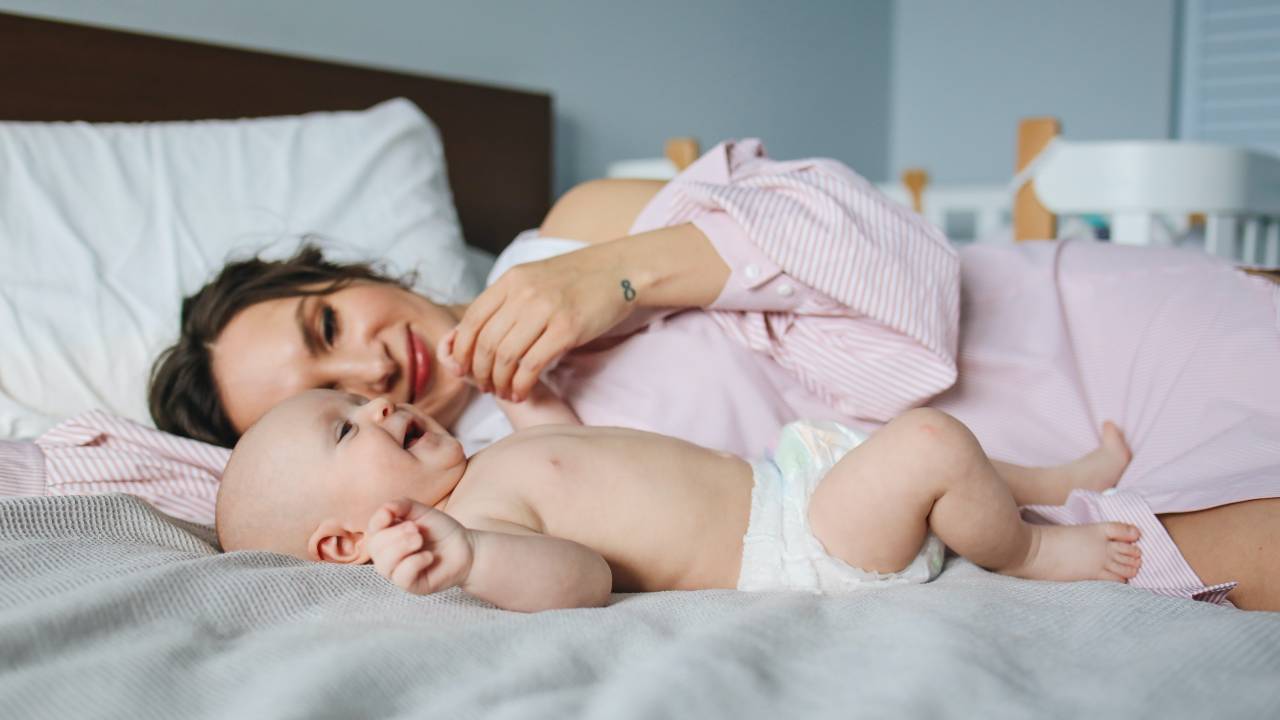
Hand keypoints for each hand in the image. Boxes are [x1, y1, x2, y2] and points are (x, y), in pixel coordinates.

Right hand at [365, 498, 473, 595]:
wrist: (467, 548)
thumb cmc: (441, 530)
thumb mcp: (421, 511)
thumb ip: (400, 506)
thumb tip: (384, 510)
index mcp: (388, 537)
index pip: (372, 530)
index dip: (377, 521)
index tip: (391, 515)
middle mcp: (388, 557)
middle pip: (375, 547)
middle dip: (396, 535)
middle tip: (417, 530)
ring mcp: (398, 573)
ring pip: (384, 565)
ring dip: (402, 547)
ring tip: (420, 540)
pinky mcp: (411, 586)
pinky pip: (401, 577)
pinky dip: (415, 562)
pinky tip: (429, 557)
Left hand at [444, 249, 636, 400]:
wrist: (619, 270)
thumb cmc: (576, 280)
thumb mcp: (534, 279)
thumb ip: (507, 301)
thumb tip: (477, 335)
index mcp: (511, 280)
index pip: (472, 319)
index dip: (462, 350)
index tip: (462, 369)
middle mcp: (524, 293)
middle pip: (486, 342)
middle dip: (480, 372)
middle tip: (485, 387)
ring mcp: (545, 310)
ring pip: (506, 357)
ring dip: (500, 382)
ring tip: (504, 392)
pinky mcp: (567, 329)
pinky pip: (532, 365)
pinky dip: (521, 384)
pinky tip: (521, 391)